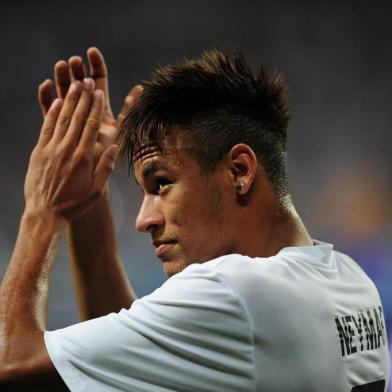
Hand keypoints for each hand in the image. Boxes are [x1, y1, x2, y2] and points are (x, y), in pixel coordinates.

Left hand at [25, 79, 118, 230]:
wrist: (44, 212)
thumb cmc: (73, 203)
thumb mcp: (95, 190)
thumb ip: (105, 168)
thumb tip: (114, 148)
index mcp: (83, 157)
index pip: (91, 126)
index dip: (94, 107)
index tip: (98, 93)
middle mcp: (67, 149)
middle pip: (77, 117)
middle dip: (83, 97)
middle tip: (87, 80)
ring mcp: (51, 148)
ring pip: (62, 119)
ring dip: (69, 100)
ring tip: (74, 85)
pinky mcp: (39, 151)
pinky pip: (47, 127)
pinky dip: (53, 113)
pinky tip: (57, 102)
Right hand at [38, 47, 141, 159]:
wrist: (92, 181)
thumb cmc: (109, 158)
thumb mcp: (122, 130)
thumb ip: (128, 110)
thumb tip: (140, 89)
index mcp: (102, 111)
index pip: (100, 82)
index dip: (96, 66)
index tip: (92, 51)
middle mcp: (86, 113)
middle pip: (81, 86)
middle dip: (78, 70)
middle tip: (74, 60)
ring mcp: (71, 119)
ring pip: (65, 94)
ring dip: (63, 79)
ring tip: (61, 65)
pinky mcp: (57, 128)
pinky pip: (49, 111)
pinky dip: (47, 97)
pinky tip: (46, 85)